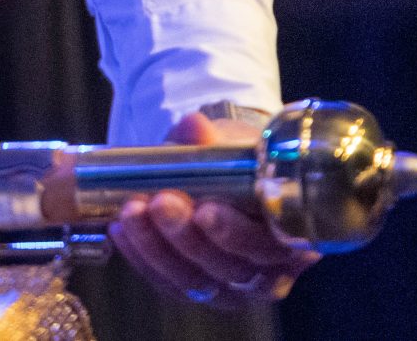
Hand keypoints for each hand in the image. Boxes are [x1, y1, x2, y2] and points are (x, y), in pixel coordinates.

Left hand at [110, 113, 317, 309]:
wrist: (222, 172)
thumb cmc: (239, 161)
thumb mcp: (232, 142)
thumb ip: (214, 139)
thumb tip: (194, 127)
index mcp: (294, 234)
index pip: (269, 246)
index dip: (234, 233)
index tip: (204, 209)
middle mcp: (269, 271)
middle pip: (229, 268)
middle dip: (188, 236)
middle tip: (160, 202)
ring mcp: (232, 287)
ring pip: (195, 281)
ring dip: (157, 247)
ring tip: (132, 210)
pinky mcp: (196, 289)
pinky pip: (166, 282)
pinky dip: (141, 255)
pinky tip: (122, 228)